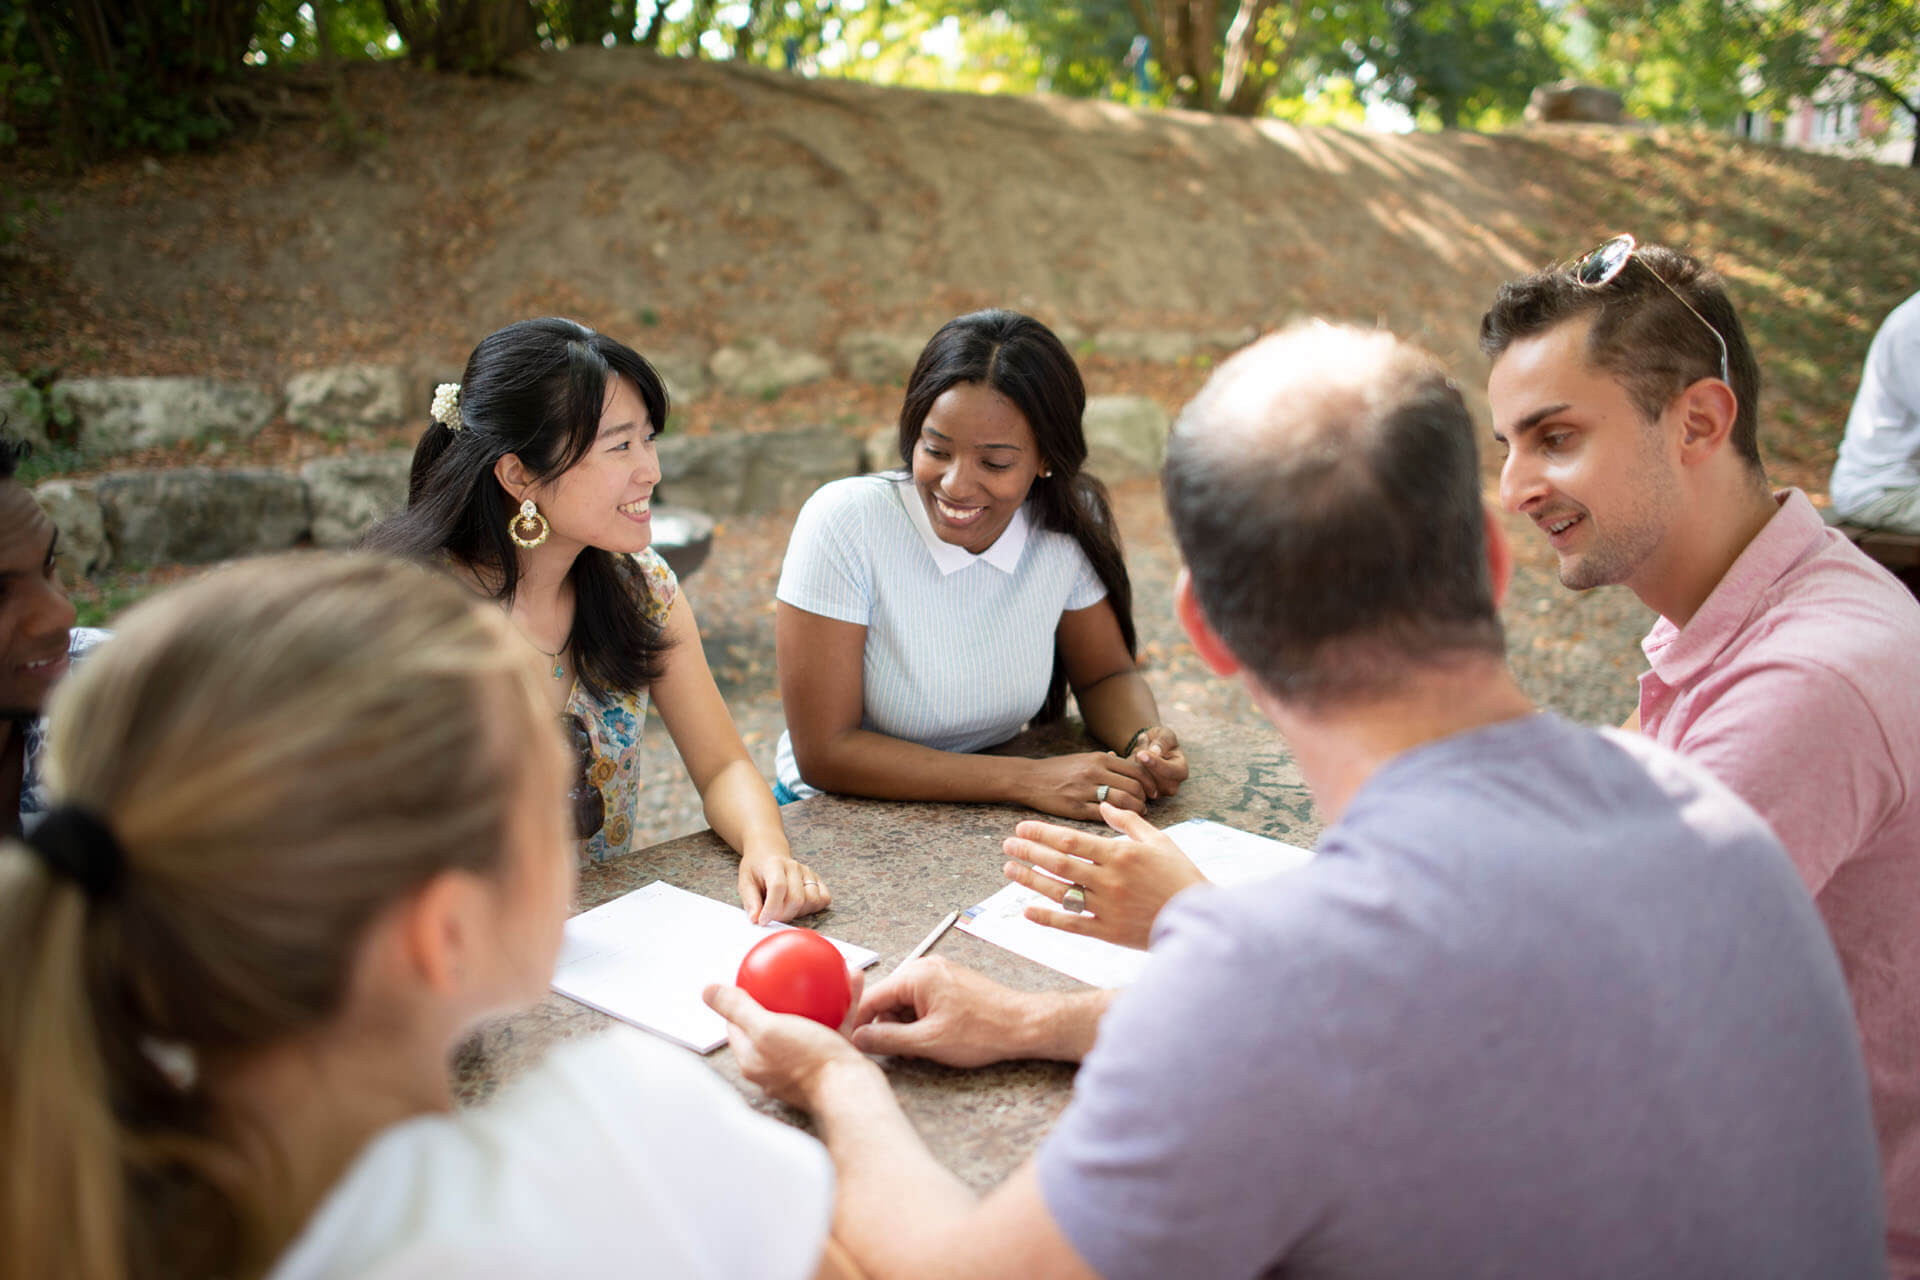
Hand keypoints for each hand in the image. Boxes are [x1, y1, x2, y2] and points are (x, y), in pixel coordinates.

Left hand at [703, 967, 870, 1109]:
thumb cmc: (809, 1063)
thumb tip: (708, 991)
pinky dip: (840, 1005)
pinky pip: (832, 1026)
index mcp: (753, 1061)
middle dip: (783, 994)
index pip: (738, 1026)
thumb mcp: (767, 1029)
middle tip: (788, 973)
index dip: (742, 1000)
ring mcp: (804, 1065)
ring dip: (817, 994)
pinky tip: (849, 981)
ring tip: (824, 970)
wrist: (852, 1091)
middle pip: (774, 1021)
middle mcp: (775, 1065)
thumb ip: (738, 1009)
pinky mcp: (829, 1062)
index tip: (754, 978)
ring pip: (808, 1021)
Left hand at [739, 849, 830, 923]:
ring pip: (812, 901)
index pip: (778, 887)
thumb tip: (756, 918)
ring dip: (798, 913)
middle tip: (772, 917)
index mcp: (774, 864)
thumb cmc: (756, 869)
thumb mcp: (744, 881)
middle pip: (796, 899)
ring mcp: (808, 873)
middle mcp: (794, 867)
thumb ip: (750, 900)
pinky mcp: (817, 879)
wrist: (768, 853)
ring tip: (784, 910)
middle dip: (783, 915)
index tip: (763, 920)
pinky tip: (799, 907)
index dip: (771, 908)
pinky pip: (824, 899)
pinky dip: (814, 908)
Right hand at [849, 956, 1043, 1067]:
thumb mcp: (928, 1042)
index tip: (854, 1043)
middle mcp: (926, 968)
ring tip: (925, 1048)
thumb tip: (858, 1039)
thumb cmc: (983, 1030)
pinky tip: (936, 1039)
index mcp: (917, 975)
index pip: (871, 997)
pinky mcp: (951, 984)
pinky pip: (923, 1002)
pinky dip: (922, 1022)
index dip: (859, 1023)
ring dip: (907, 1027)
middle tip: (905, 1051)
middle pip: (888, 1000)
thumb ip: (887, 1040)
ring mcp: (940, 974)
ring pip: (905, 1004)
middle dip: (890, 1027)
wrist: (1024, 1025)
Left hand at [1002, 803, 1205, 949]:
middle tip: (1007, 844)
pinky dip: (1047, 918)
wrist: (1200, 919)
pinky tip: (1027, 910)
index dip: (1042, 833)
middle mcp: (1109, 880)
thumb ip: (1129, 821)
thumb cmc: (1180, 875)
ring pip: (1059, 892)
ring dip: (1030, 879)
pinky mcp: (1108, 931)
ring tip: (1009, 870)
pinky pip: (1072, 924)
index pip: (1071, 840)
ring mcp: (1107, 907)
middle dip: (1029, 852)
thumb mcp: (1159, 841)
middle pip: (1059, 863)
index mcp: (1120, 854)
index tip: (1022, 827)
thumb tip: (1106, 803)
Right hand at [1017, 751, 1154, 819]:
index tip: (1153, 792)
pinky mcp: (1076, 808)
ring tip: (1135, 814)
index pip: (1136, 770)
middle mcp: (1095, 772)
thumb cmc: (1058, 770)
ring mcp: (1085, 790)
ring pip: (1122, 802)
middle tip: (1146, 805)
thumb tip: (1122, 760)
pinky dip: (1116, 819)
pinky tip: (1118, 822)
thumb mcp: (1082, 758)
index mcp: (1099, 759)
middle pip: (1134, 787)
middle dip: (1145, 798)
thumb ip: (1104, 761)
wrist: (1029, 779)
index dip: (1149, 783)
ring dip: (1134, 810)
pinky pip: (1104, 815)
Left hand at [1127, 726, 1187, 799]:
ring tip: (1134, 753)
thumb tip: (1155, 751)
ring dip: (1132, 768)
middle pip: (1153, 781)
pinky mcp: (1141, 794)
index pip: (1169, 771)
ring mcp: (1155, 793)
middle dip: (1141, 765)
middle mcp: (1171, 786)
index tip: (1141, 753)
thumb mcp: (1164, 734)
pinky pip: (1129, 786)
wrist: (1149, 748)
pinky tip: (1113, 757)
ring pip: (1139, 785)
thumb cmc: (1160, 740)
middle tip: (1139, 751)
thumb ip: (1162, 741)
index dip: (1155, 763)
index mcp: (1180, 771)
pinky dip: (1120, 772)